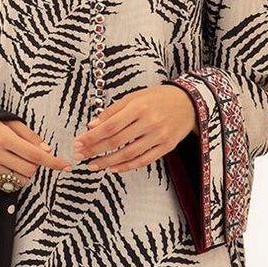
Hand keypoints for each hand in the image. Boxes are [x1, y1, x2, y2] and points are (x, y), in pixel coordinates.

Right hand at [0, 118, 70, 188]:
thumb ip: (30, 137)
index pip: (35, 155)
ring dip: (25, 172)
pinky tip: (8, 166)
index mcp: (3, 137)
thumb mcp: (12, 122)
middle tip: (29, 155)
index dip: (53, 162)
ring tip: (16, 159)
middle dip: (36, 165)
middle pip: (30, 170)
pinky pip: (8, 185)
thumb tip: (47, 151)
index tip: (66, 166)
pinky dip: (14, 178)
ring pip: (20, 180)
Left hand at [73, 84, 196, 171]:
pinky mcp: (167, 147)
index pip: (109, 126)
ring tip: (93, 166)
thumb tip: (92, 126)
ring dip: (107, 162)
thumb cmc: (158, 98)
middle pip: (116, 141)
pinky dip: (126, 166)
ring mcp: (159, 136)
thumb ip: (113, 111)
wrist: (189, 103)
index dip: (91, 137)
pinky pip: (143, 160)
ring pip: (128, 154)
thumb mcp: (134, 97)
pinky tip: (113, 168)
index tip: (78, 143)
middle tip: (80, 156)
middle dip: (95, 150)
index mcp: (139, 107)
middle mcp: (149, 122)